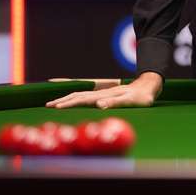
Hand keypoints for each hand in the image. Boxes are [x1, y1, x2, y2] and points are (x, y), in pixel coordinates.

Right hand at [46, 72, 162, 108]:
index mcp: (104, 95)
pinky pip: (86, 96)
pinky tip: (70, 98)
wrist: (149, 87)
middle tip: (47, 105)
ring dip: (67, 98)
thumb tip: (98, 104)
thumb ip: (116, 102)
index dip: (69, 103)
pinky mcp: (104, 96)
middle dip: (62, 100)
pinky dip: (75, 96)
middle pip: (77, 95)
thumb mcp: (131, 101)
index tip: (56, 107)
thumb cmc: (141, 97)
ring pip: (80, 95)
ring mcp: (101, 93)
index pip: (82, 99)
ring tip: (53, 103)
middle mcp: (100, 93)